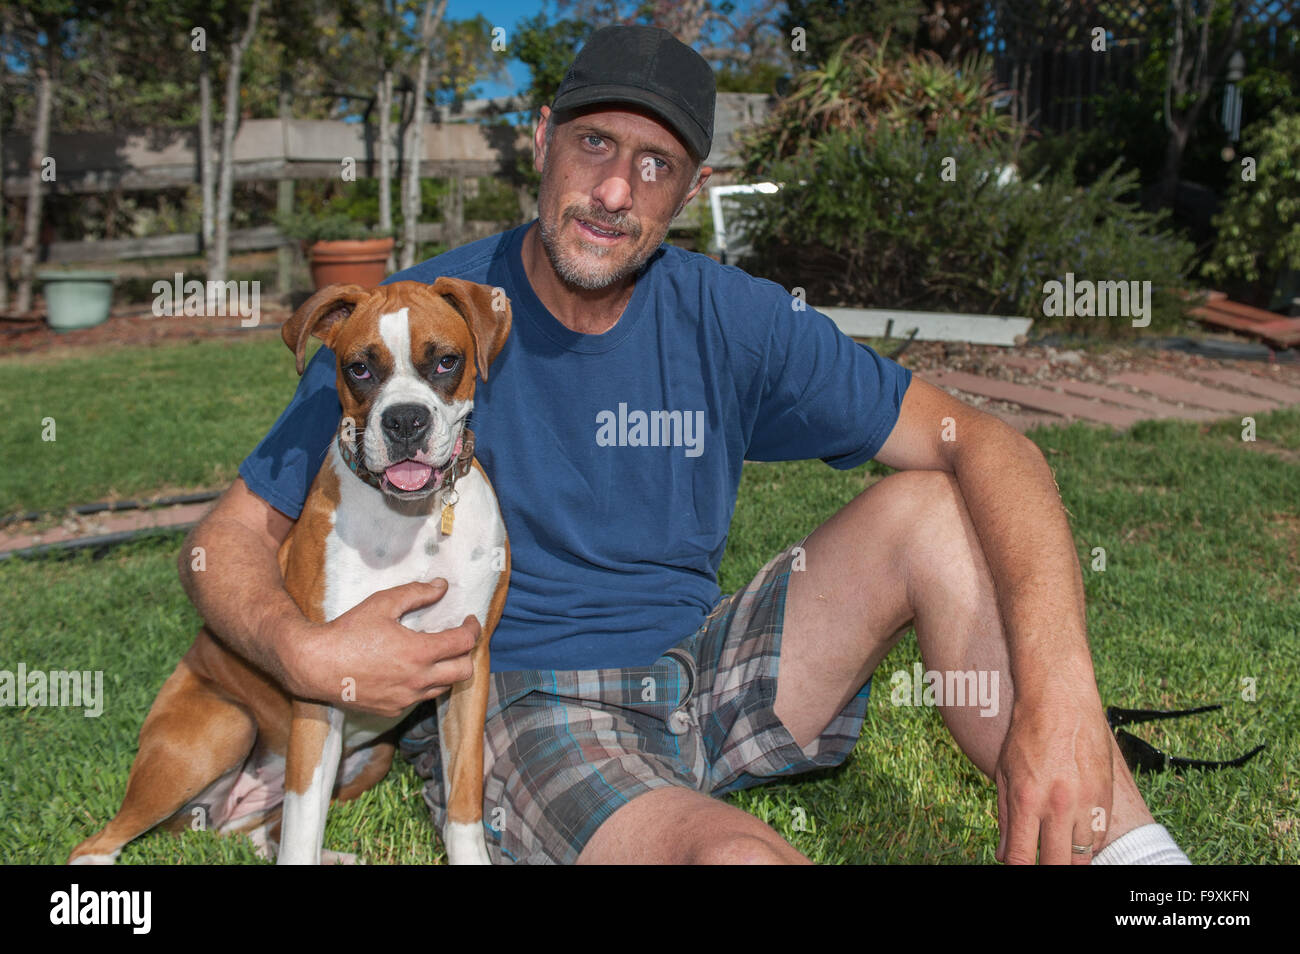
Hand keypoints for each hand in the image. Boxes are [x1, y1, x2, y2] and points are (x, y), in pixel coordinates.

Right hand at [280, 579, 480, 717]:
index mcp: (420, 653)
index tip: (469, 620)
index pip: (464, 643)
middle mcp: (418, 680)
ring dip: (446, 671)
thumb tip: (442, 586)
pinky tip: (410, 671)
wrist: (314, 665)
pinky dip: (423, 685)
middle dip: (467, 654)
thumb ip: (417, 593)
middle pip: (464, 672)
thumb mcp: (383, 603)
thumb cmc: (348, 631)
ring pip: (443, 688)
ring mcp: (405, 699)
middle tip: (457, 640)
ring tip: (436, 655)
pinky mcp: (391, 710)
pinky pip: (418, 699)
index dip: (473, 629)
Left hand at [995, 691, 1113, 864]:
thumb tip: (1004, 856)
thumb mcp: (1004, 774)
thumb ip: (1005, 818)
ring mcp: (1085, 801)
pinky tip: (1075, 837)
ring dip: (1070, 859)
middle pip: (1058, 865)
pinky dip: (1088, 845)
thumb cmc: (1027, 735)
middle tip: (1043, 863)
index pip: (1023, 859)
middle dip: (1048, 870)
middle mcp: (1058, 805)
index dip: (1020, 872)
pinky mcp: (1105, 795)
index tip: (1020, 869)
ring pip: (1084, 857)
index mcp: (1026, 800)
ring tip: (1060, 853)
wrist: (1061, 701)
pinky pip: (1099, 837)